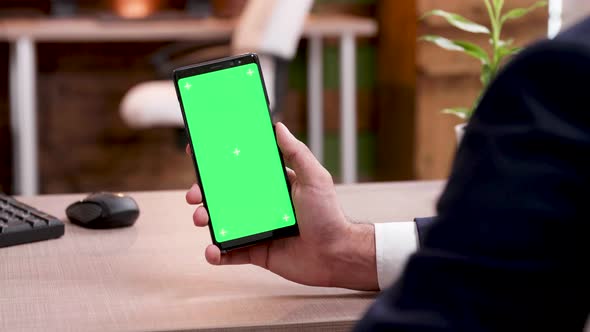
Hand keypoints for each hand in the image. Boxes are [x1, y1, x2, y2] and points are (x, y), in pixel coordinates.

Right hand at [186, 122, 377, 290]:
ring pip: (222, 221)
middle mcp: (261, 205)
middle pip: (224, 195)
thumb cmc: (329, 215)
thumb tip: (278, 125)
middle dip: (203, 192)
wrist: (336, 254)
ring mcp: (257, 228)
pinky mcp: (256, 251)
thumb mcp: (314, 177)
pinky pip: (230, 252)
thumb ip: (296, 152)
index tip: (198, 153)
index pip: (241, 169)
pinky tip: (212, 250)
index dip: (219, 162)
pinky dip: (217, 253)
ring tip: (201, 218)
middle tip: (194, 193)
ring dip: (205, 218)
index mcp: (272, 185)